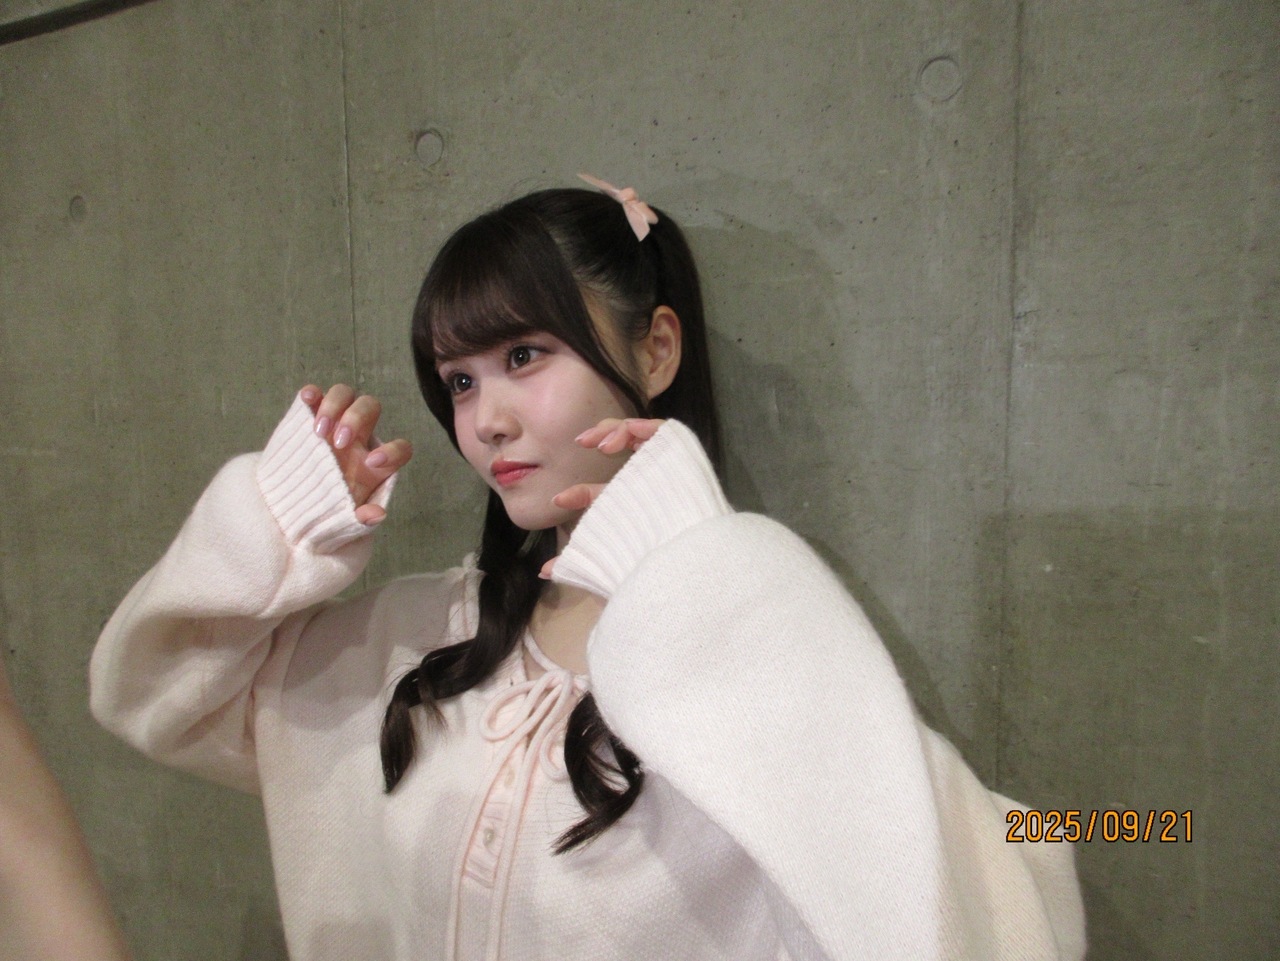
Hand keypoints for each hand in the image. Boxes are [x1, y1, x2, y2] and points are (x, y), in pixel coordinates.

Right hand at [299, 384, 412, 524]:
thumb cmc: (328, 512)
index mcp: (376, 463)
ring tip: (319, 432)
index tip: (372, 464)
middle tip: (339, 443)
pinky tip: (307, 399)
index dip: (393, 451)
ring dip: (334, 406)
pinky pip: (314, 396)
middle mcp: (359, 437)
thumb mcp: (346, 520)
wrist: (292, 508)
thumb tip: (377, 515)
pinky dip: (312, 394)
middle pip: (370, 408)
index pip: (399, 448)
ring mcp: (333, 424)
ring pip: (345, 395)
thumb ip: (361, 519)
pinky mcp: (309, 419)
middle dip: (356, 419)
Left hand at [539, 417, 664, 577]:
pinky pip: (663, 431)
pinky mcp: (681, 458)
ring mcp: (666, 471)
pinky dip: (642, 426)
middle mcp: (650, 487)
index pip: (606, 492)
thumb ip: (576, 561)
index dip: (580, 492)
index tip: (559, 500)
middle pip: (628, 449)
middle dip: (604, 435)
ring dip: (618, 430)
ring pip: (642, 434)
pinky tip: (624, 435)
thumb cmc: (645, 564)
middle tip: (582, 441)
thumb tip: (543, 571)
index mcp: (634, 508)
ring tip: (602, 444)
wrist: (677, 562)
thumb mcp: (603, 557)